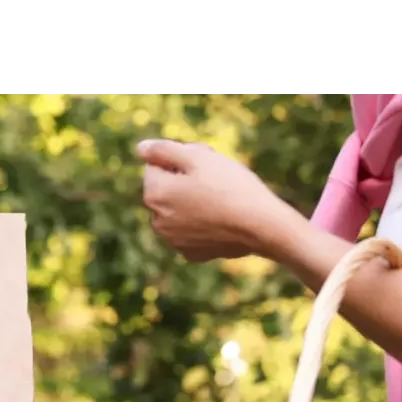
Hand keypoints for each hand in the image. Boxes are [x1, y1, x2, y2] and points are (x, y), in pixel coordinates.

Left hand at [137, 139, 286, 260]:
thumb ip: (163, 150)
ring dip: (192, 202)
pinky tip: (222, 219)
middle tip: (216, 178)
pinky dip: (202, 223)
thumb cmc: (230, 186)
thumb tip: (141, 148)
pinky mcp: (191, 253)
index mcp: (154, 194)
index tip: (205, 163)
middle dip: (184, 181)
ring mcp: (173, 240)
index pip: (156, 166)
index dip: (181, 159)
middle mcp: (157, 221)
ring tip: (221, 200)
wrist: (261, 225)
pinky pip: (191, 230)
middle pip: (166, 189)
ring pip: (178, 210)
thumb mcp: (198, 158)